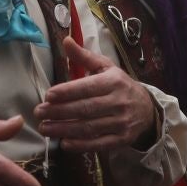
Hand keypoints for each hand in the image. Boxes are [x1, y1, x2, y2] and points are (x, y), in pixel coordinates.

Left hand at [36, 38, 158, 152]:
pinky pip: (99, 144)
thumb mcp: (105, 68)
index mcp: (114, 81)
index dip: (67, 92)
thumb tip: (65, 40)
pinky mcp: (122, 139)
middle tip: (39, 113)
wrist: (147, 109)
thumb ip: (84, 56)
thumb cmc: (120, 86)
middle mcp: (119, 102)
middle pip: (85, 109)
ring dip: (64, 129)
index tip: (48, 95)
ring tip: (44, 128)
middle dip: (59, 112)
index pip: (87, 87)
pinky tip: (64, 143)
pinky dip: (80, 145)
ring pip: (89, 128)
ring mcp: (121, 122)